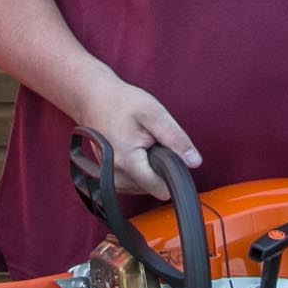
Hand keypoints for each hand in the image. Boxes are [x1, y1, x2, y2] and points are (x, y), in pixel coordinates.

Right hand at [77, 79, 198, 198]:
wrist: (93, 98)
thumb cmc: (121, 102)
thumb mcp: (154, 113)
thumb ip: (175, 138)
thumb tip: (194, 162)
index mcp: (128, 162)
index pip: (160, 189)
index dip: (171, 175)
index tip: (170, 156)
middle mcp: (114, 175)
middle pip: (151, 188)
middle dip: (157, 169)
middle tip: (151, 143)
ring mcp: (107, 177)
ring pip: (141, 188)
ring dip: (146, 170)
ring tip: (141, 145)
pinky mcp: (105, 176)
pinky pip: (130, 184)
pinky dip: (136, 171)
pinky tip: (135, 152)